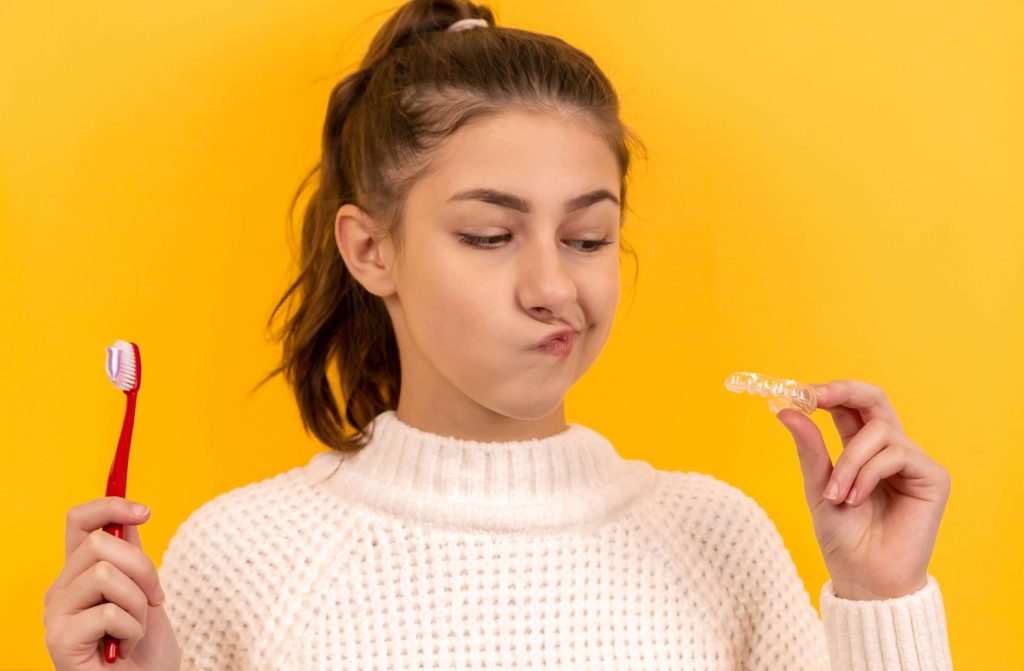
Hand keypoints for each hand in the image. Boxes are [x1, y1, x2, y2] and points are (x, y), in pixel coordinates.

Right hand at [44, 497, 180, 669]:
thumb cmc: (143, 647)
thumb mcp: (143, 590)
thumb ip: (131, 555)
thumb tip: (131, 513)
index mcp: (78, 573)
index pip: (79, 520)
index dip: (110, 506)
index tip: (145, 512)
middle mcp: (59, 590)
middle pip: (101, 543)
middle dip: (143, 568)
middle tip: (154, 598)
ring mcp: (55, 615)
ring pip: (104, 574)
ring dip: (138, 604)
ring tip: (135, 627)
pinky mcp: (59, 640)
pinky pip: (108, 613)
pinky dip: (132, 630)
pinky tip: (124, 648)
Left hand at [775, 379, 950, 599]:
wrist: (864, 577)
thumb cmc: (843, 537)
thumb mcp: (817, 486)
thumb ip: (809, 448)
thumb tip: (786, 410)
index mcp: (860, 449)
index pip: (849, 406)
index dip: (828, 392)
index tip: (798, 391)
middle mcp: (889, 449)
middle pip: (874, 398)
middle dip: (844, 391)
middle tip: (815, 397)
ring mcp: (912, 461)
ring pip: (879, 431)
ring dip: (850, 462)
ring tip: (837, 496)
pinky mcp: (933, 476)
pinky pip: (896, 453)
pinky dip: (868, 474)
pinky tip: (857, 500)